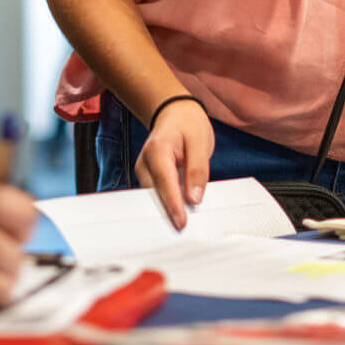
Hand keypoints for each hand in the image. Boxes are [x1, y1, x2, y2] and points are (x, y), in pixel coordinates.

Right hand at [134, 98, 212, 228]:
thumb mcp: (200, 141)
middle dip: (168, 212)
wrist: (175, 112)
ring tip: (184, 226)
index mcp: (158, 149)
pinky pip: (157, 194)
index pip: (164, 181)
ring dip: (168, 210)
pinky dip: (168, 204)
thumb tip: (194, 198)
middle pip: (154, 194)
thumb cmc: (188, 124)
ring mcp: (144, 170)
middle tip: (184, 232)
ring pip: (154, 197)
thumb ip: (197, 169)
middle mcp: (145, 161)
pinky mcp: (148, 177)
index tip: (181, 223)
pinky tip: (180, 214)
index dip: (173, 204)